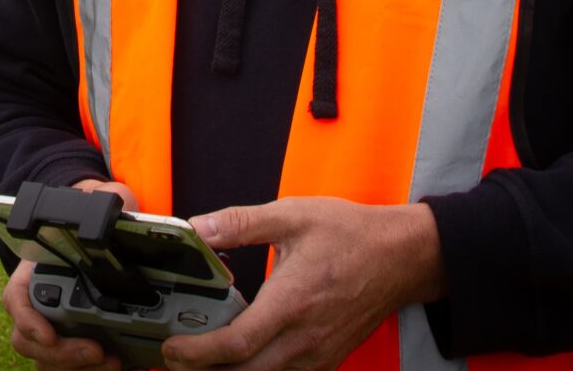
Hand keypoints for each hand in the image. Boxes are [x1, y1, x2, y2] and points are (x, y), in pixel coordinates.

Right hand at [3, 178, 138, 369]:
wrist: (101, 229)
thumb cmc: (91, 214)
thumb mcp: (98, 199)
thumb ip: (103, 198)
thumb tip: (116, 203)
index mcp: (34, 269)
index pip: (15, 299)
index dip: (28, 321)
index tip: (49, 335)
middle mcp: (36, 302)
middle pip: (28, 341)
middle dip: (61, 354)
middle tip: (97, 352)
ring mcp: (53, 326)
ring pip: (47, 361)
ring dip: (75, 368)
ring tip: (112, 362)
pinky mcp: (74, 343)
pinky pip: (69, 367)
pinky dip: (88, 370)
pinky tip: (117, 363)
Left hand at [160, 197, 442, 369]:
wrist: (401, 257)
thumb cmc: (350, 234)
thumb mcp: (292, 215)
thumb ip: (240, 223)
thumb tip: (196, 227)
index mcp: (291, 303)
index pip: (236, 345)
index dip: (197, 353)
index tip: (170, 347)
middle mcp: (304, 339)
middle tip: (173, 357)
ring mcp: (318, 356)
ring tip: (199, 360)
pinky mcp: (327, 360)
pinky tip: (240, 358)